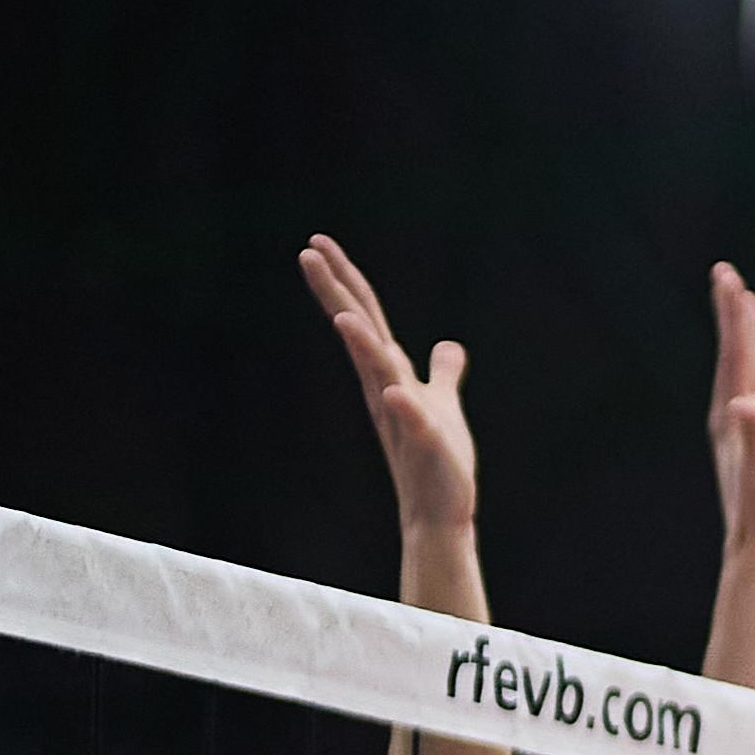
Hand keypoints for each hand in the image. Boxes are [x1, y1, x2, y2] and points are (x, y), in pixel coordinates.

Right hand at [299, 235, 479, 538]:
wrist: (439, 512)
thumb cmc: (437, 458)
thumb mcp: (441, 403)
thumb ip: (442, 373)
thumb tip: (447, 346)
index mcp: (388, 374)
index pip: (364, 317)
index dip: (344, 280)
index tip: (316, 243)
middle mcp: (386, 389)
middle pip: (360, 332)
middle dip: (336, 292)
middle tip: (307, 252)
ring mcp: (401, 417)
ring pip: (379, 373)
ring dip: (364, 346)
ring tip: (345, 316)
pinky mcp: (425, 445)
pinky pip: (412, 422)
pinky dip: (404, 404)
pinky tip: (396, 389)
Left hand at [705, 266, 754, 570]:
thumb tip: (744, 404)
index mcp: (739, 420)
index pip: (738, 357)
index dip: (737, 319)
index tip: (731, 280)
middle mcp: (740, 421)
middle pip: (738, 357)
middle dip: (736, 318)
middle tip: (727, 277)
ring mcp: (754, 435)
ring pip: (752, 375)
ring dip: (751, 342)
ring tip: (749, 313)